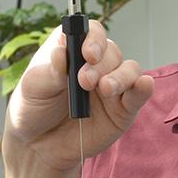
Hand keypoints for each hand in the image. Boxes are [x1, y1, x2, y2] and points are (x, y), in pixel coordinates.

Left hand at [6, 20, 153, 171]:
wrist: (38, 145)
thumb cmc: (34, 109)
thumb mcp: (33, 87)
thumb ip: (50, 71)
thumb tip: (61, 52)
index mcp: (73, 50)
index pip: (92, 32)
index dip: (93, 39)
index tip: (87, 53)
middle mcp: (96, 64)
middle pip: (111, 52)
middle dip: (101, 65)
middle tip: (84, 81)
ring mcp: (112, 86)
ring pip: (129, 70)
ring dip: (121, 77)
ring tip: (105, 89)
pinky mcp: (123, 109)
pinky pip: (139, 94)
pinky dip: (143, 88)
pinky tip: (143, 85)